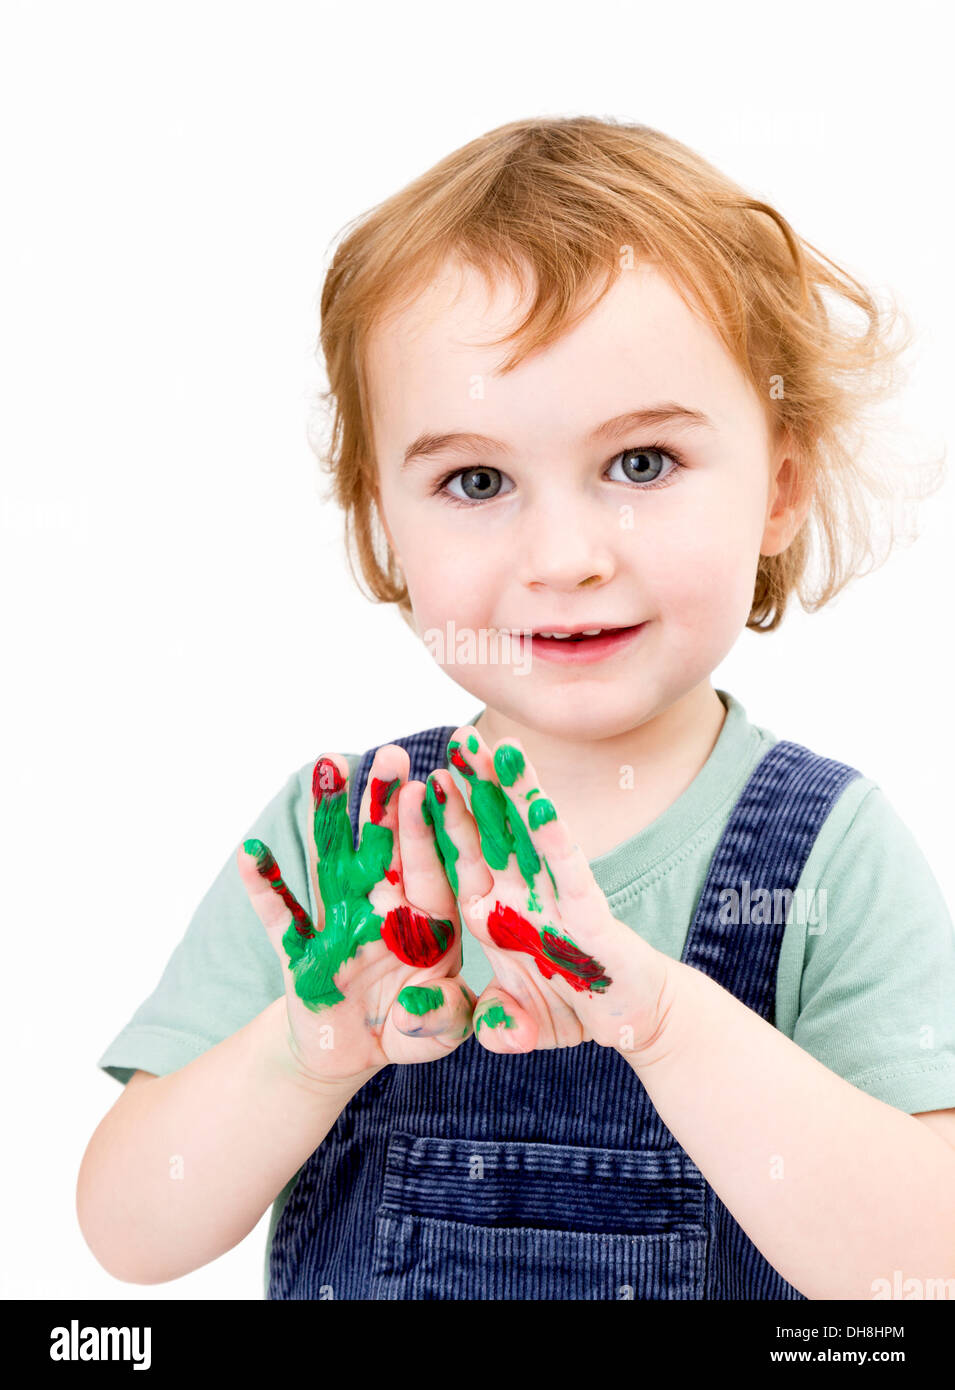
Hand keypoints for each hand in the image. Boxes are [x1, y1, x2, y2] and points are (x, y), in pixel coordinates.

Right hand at [237, 745, 473, 1085]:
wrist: (354, 1050)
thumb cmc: (414, 1028)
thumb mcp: (438, 1032)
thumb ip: (444, 1017)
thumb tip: (432, 1001)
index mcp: (431, 922)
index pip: (432, 872)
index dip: (427, 834)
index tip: (424, 790)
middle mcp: (386, 907)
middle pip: (387, 848)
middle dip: (386, 802)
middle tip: (390, 752)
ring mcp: (340, 920)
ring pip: (335, 860)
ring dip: (328, 815)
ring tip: (326, 762)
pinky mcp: (299, 945)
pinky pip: (279, 913)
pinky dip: (264, 886)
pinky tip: (250, 853)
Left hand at [429, 726, 675, 1058]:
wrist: (635, 1023)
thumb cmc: (573, 1010)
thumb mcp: (517, 1023)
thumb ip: (492, 1023)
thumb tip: (477, 1029)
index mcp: (489, 915)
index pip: (455, 861)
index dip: (435, 824)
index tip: (411, 783)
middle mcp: (516, 896)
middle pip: (484, 832)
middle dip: (469, 786)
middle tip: (454, 736)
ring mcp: (550, 897)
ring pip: (523, 833)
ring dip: (508, 788)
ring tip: (494, 743)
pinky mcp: (586, 909)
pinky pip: (564, 862)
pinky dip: (549, 827)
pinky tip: (537, 795)